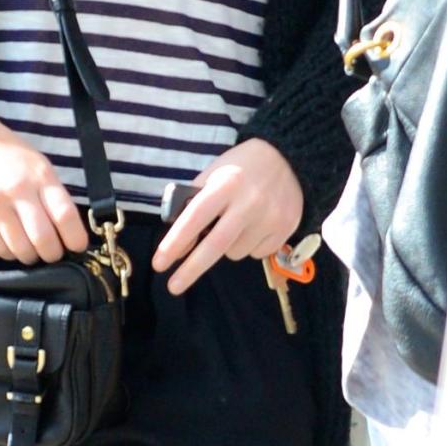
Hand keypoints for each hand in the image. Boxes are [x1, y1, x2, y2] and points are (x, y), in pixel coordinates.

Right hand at [0, 95, 88, 263]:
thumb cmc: (11, 155)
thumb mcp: (40, 166)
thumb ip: (53, 196)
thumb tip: (68, 231)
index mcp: (40, 176)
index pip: (65, 215)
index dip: (76, 238)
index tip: (78, 247)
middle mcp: (18, 190)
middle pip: (43, 239)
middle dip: (53, 254)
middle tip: (53, 252)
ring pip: (20, 249)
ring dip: (31, 256)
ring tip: (32, 250)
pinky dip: (10, 254)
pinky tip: (12, 245)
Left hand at [150, 138, 302, 294]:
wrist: (287, 158)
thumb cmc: (240, 167)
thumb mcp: (214, 173)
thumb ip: (195, 201)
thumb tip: (179, 242)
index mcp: (226, 183)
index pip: (195, 217)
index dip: (176, 242)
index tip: (159, 263)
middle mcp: (249, 202)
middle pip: (215, 245)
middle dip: (191, 269)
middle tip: (172, 286)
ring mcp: (270, 217)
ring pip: (235, 252)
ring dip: (226, 247)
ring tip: (234, 223)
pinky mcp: (285, 229)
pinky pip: (256, 253)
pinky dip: (249, 246)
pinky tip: (254, 225)